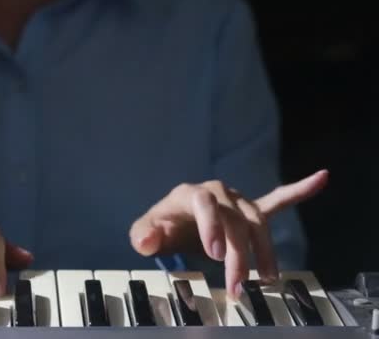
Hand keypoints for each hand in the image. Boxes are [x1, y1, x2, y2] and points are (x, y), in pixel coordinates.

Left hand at [129, 170, 327, 297]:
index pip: (205, 204)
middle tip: (238, 286)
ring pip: (257, 221)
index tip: (215, 255)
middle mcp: (217, 193)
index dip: (212, 227)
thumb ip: (143, 235)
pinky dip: (298, 191)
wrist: (173, 220)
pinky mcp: (249, 210)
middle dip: (239, 255)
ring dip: (264, 250)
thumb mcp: (146, 231)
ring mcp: (236, 201)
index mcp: (191, 195)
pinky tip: (321, 178)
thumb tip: (148, 240)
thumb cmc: (162, 226)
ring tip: (269, 278)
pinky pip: (277, 200)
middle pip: (235, 221)